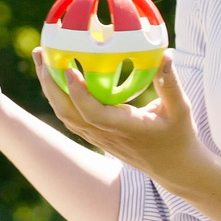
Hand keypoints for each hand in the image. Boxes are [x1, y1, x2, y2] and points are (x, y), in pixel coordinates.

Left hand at [32, 49, 212, 193]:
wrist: (174, 168)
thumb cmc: (179, 136)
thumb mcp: (181, 109)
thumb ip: (170, 83)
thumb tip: (165, 54)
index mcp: (124, 126)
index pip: (93, 112)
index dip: (78, 92)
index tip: (67, 69)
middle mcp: (105, 134)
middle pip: (67, 111)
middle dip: (49, 83)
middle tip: (40, 52)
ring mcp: (98, 136)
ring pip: (64, 113)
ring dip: (49, 87)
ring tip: (41, 58)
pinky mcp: (96, 136)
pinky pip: (70, 115)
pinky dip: (58, 95)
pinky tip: (55, 75)